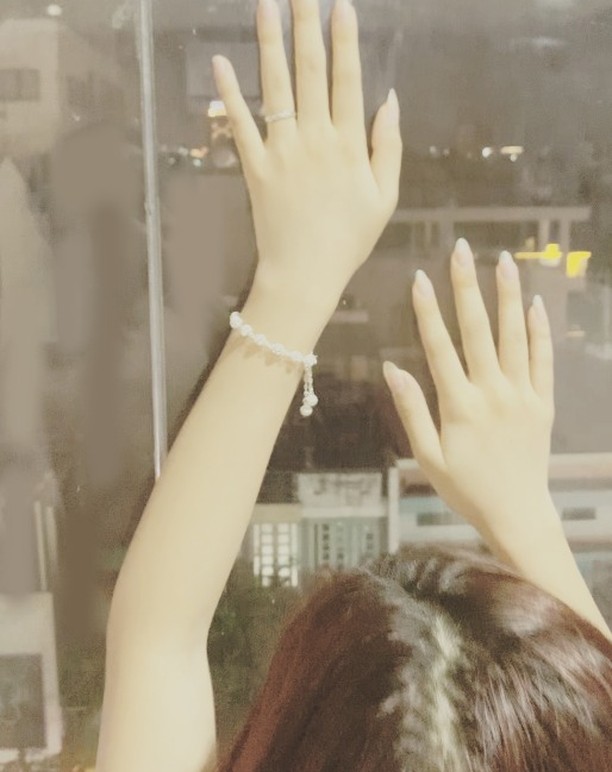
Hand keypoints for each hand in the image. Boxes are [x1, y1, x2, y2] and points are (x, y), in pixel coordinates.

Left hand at [212, 0, 401, 311]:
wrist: (304, 274)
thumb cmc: (348, 239)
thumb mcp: (384, 199)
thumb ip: (388, 148)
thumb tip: (389, 100)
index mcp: (348, 145)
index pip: (347, 80)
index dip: (344, 40)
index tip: (340, 6)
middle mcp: (314, 139)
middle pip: (311, 71)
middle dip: (307, 25)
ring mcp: (281, 150)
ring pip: (276, 87)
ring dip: (270, 42)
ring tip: (266, 4)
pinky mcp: (254, 166)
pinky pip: (240, 124)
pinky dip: (229, 93)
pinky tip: (219, 61)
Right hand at [384, 239, 555, 543]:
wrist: (518, 514)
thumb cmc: (466, 489)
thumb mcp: (427, 457)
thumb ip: (411, 411)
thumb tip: (392, 369)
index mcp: (460, 406)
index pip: (439, 348)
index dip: (428, 312)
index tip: (420, 278)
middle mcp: (493, 393)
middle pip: (478, 331)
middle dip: (468, 288)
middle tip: (462, 251)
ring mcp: (523, 396)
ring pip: (515, 337)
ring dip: (508, 297)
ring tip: (503, 261)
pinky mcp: (544, 403)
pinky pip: (544, 360)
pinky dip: (540, 331)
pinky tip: (535, 304)